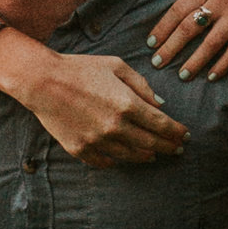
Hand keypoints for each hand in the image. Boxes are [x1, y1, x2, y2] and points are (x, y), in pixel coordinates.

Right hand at [2, 46, 188, 167]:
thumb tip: (160, 104)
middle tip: (177, 149)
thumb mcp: (116, 66)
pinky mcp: (81, 149)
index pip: (162, 125)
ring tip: (153, 155)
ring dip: (146, 156)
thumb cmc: (80, 69)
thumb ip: (141, 85)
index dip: (177, 132)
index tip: (185, 135)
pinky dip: (117, 161)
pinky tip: (122, 157)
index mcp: (127, 104)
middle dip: (168, 147)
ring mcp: (97, 141)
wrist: (42, 81)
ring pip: (131, 156)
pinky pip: (105, 162)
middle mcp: (115, 126)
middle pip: (151, 144)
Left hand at [149, 0, 227, 82]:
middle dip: (171, 47)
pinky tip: (212, 77)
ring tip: (182, 76)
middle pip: (190, 26)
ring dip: (194, 61)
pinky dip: (222, 65)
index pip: (180, 7)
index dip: (163, 25)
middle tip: (157, 63)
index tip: (151, 41)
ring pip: (210, 42)